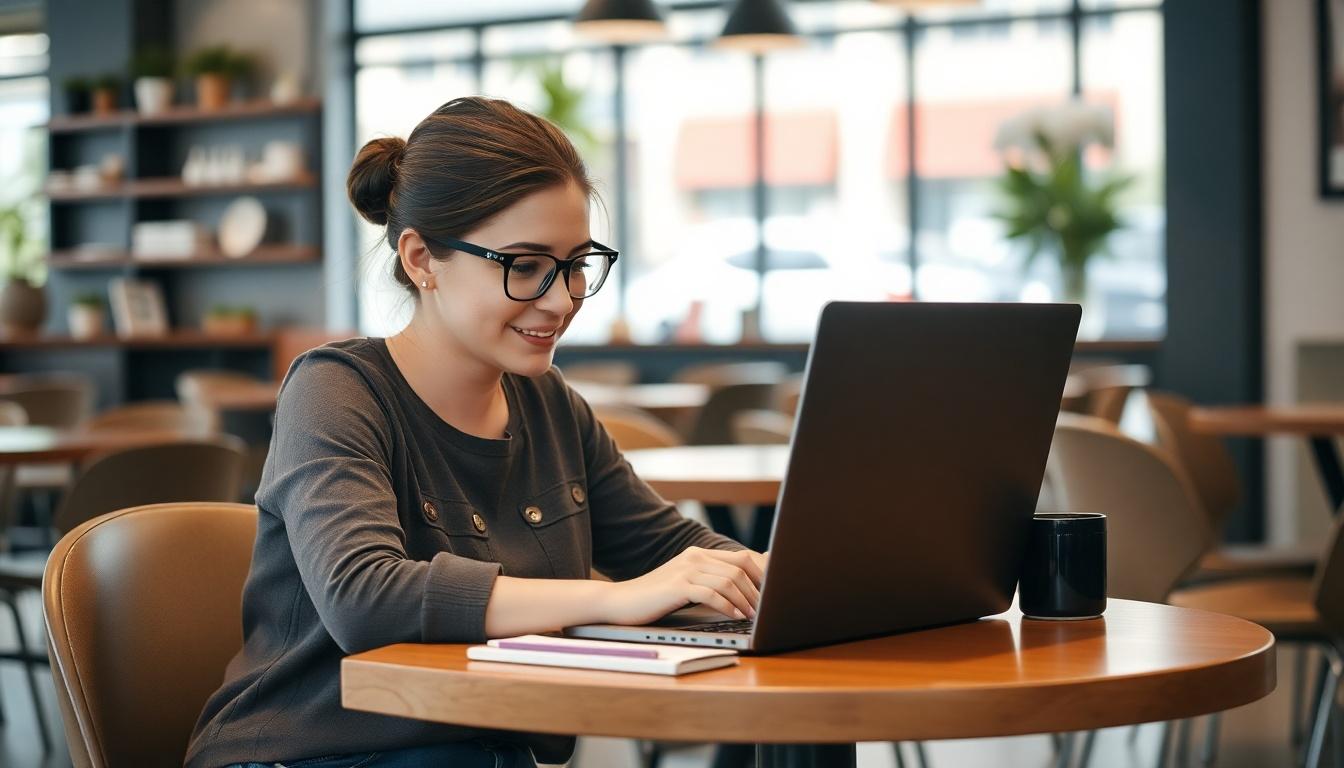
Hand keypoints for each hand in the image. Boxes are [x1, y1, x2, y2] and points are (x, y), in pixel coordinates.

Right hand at [600, 547, 767, 625]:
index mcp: (699, 555)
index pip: (743, 557)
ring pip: (729, 580)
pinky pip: (711, 593)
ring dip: (746, 600)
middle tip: (768, 608)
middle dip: (759, 589)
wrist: (619, 602)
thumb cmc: (655, 598)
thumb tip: (743, 590)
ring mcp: (686, 570)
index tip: (775, 593)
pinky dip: (727, 606)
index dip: (763, 574)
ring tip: (753, 616)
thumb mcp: (686, 586)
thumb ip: (711, 583)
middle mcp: (695, 557)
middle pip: (741, 567)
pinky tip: (734, 616)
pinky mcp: (677, 586)